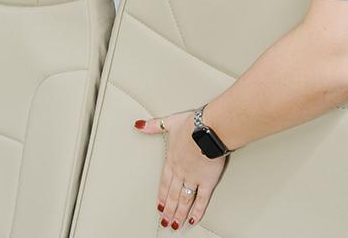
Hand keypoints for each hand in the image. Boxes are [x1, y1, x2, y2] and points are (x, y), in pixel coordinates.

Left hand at [134, 112, 225, 229]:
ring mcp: (193, 178)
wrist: (208, 130)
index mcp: (172, 160)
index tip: (159, 205)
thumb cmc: (192, 125)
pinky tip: (193, 219)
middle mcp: (180, 172)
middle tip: (165, 222)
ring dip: (178, 214)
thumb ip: (154, 125)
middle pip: (172, 195)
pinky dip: (197, 211)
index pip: (164, 182)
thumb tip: (139, 125)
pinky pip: (201, 200)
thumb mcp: (170, 122)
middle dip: (168, 210)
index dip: (161, 195)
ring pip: (183, 200)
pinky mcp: (207, 182)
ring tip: (175, 225)